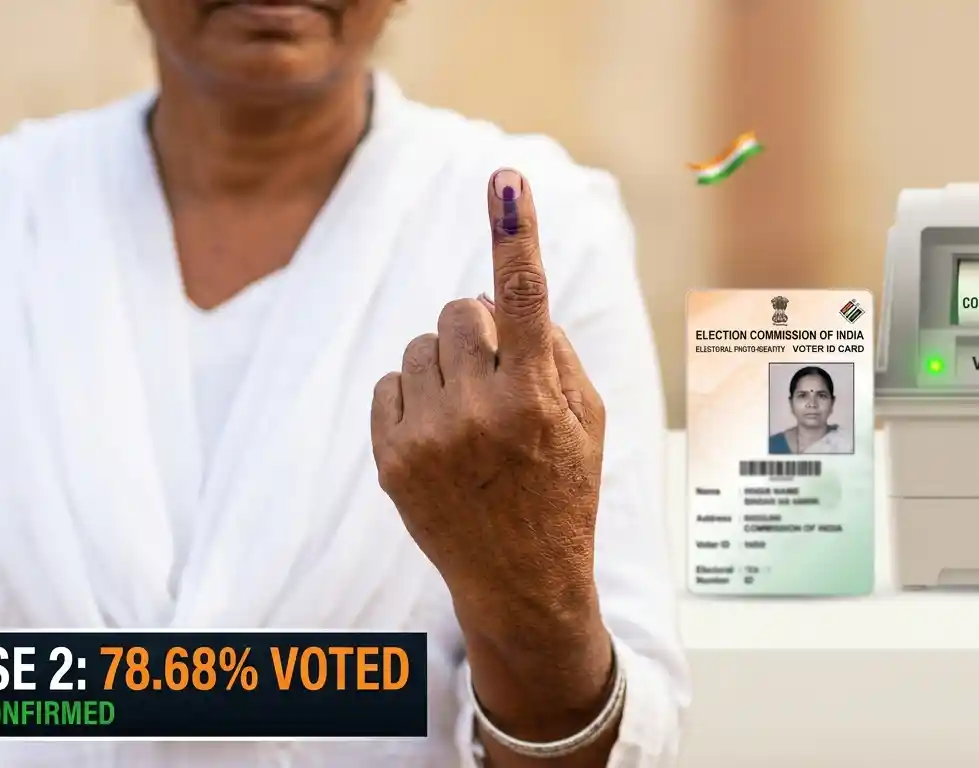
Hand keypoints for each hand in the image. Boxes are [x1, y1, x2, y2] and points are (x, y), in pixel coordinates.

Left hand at [370, 168, 606, 637]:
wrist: (520, 583)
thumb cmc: (563, 491)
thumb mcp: (589, 421)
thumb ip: (552, 348)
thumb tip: (486, 293)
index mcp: (537, 398)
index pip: (524, 297)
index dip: (516, 232)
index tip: (506, 178)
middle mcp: (479, 412)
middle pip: (458, 310)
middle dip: (478, 330)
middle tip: (499, 377)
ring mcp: (427, 437)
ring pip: (421, 345)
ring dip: (445, 365)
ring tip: (470, 417)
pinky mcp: (390, 458)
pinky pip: (390, 382)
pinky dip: (414, 397)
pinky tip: (440, 436)